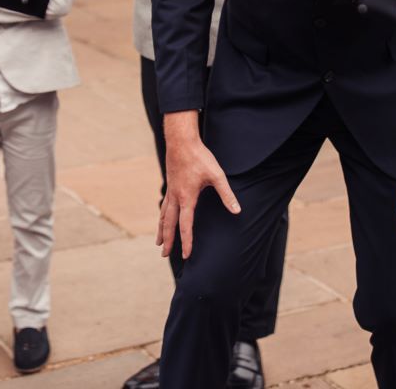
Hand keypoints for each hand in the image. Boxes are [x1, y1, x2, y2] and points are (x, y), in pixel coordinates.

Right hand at [158, 111, 239, 259]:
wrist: (181, 140)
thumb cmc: (200, 157)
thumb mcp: (217, 175)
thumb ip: (226, 194)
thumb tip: (237, 211)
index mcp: (187, 198)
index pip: (185, 225)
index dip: (187, 241)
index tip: (186, 255)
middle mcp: (176, 197)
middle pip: (168, 224)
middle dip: (167, 240)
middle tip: (163, 255)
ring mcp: (171, 190)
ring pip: (163, 215)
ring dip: (161, 230)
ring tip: (158, 242)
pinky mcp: (170, 184)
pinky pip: (164, 205)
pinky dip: (162, 216)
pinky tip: (163, 219)